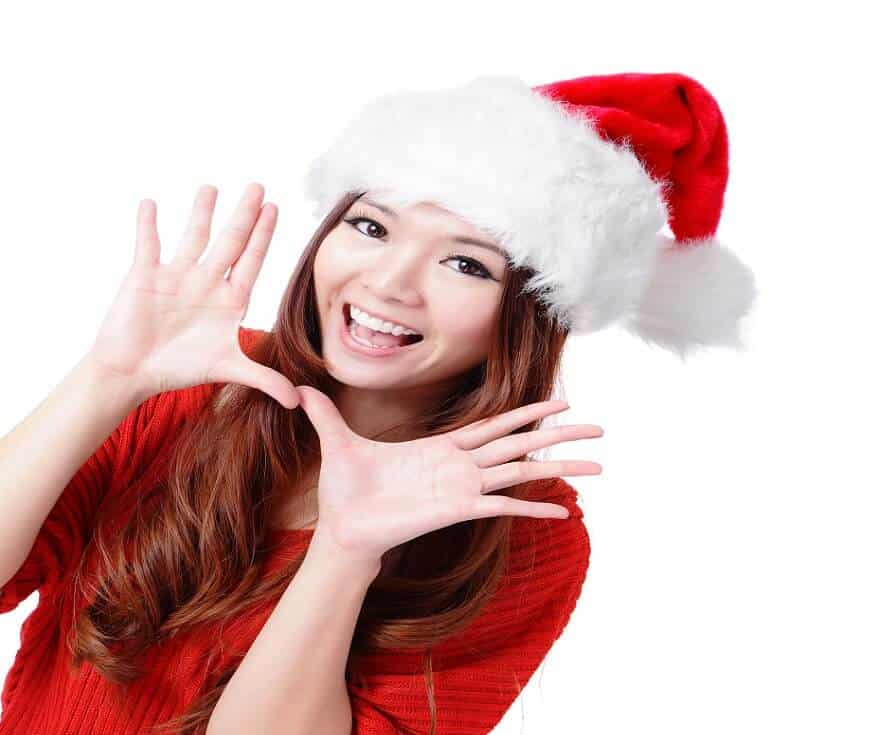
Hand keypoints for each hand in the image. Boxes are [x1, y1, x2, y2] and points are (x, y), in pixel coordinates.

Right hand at [89, 182, 299, 408]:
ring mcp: (176, 275)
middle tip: (258, 186)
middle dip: (243, 215)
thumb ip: (265, 379)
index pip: (251, 261)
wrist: (133, 373)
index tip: (275, 209)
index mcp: (229, 300)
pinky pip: (148, 244)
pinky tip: (151, 203)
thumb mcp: (227, 369)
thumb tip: (298, 400)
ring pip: (193, 236)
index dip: (263, 236)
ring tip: (212, 187)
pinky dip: (148, 224)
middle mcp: (206, 282)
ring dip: (201, 212)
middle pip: (229, 242)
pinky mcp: (145, 275)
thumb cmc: (180, 368)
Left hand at [295, 385, 603, 564]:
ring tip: (596, 464)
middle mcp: (461, 465)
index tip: (558, 401)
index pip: (493, 424)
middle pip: (519, 443)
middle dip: (558, 433)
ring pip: (520, 470)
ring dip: (558, 466)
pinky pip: (503, 505)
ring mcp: (464, 486)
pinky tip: (563, 511)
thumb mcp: (337, 442)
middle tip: (598, 426)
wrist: (341, 527)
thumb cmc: (346, 490)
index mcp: (443, 446)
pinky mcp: (458, 508)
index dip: (526, 412)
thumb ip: (326, 413)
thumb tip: (299, 387)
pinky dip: (533, 507)